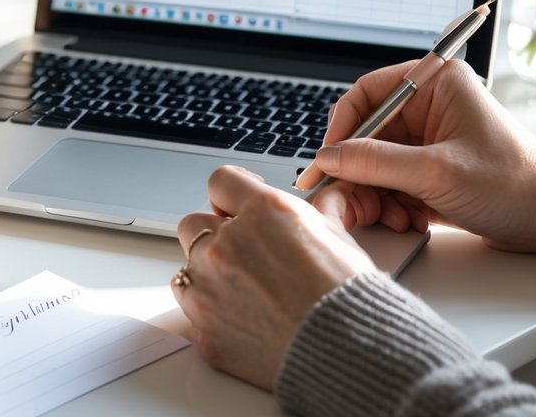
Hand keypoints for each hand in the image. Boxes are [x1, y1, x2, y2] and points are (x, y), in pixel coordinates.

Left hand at [171, 166, 376, 390]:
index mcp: (261, 212)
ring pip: (187, 266)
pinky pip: (192, 309)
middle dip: (215, 232)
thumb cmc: (346, 297)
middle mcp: (226, 244)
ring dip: (208, 271)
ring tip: (245, 288)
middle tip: (244, 250)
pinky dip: (210, 309)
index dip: (232, 190)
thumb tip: (330, 194)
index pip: (221, 181)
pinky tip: (243, 315)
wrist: (347, 354)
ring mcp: (208, 288)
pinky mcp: (203, 328)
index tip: (239, 201)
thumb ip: (319, 209)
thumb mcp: (338, 237)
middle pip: (195, 222)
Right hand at [295, 59, 535, 254]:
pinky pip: (392, 179)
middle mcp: (430, 106)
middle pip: (368, 132)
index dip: (343, 126)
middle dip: (360, 169)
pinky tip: (410, 219)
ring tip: (395, 216)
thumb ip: (376, 163)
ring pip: (376, 161)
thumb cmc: (513, 184)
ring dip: (377, 191)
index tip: (327, 158)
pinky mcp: (430, 167)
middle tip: (350, 198)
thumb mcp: (437, 173)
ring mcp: (429, 138)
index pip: (367, 93)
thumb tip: (328, 158)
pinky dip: (392, 202)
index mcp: (436, 84)